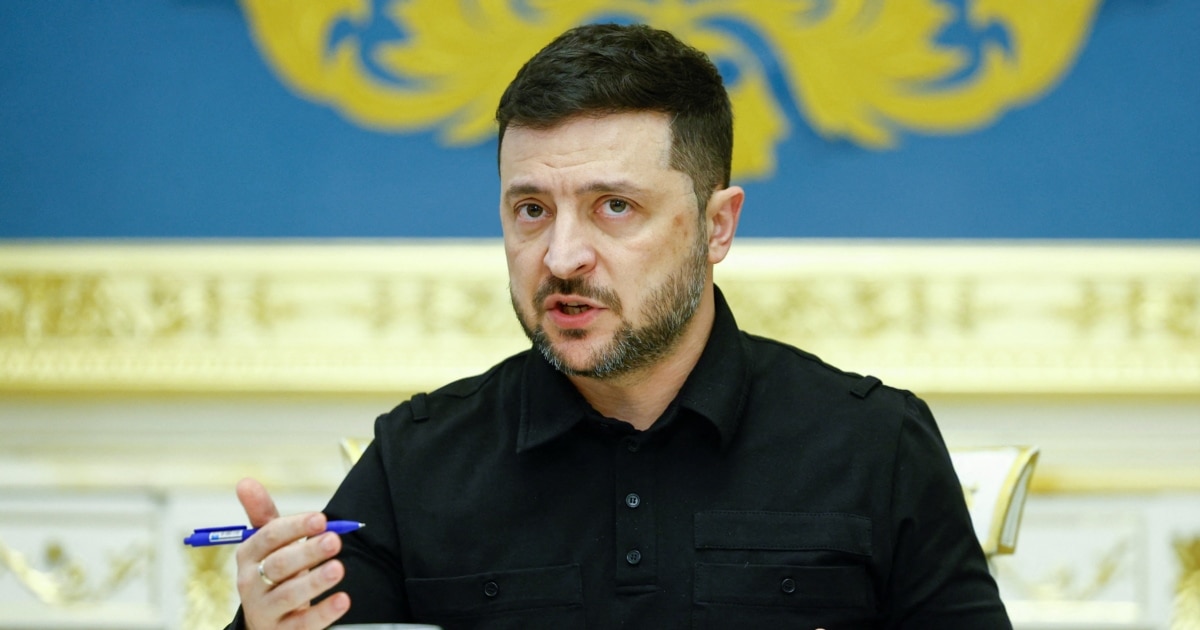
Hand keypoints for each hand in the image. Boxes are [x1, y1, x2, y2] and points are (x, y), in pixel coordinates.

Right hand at [234, 478, 350, 628]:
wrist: (266, 620)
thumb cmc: (272, 572)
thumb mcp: (267, 544)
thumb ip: (262, 514)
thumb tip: (245, 481)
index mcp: (248, 556)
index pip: (268, 537)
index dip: (295, 527)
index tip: (321, 519)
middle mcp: (251, 583)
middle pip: (278, 566)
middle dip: (306, 552)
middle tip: (334, 541)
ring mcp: (265, 610)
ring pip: (289, 595)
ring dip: (314, 581)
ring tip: (338, 568)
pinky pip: (303, 624)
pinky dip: (324, 612)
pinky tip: (343, 600)